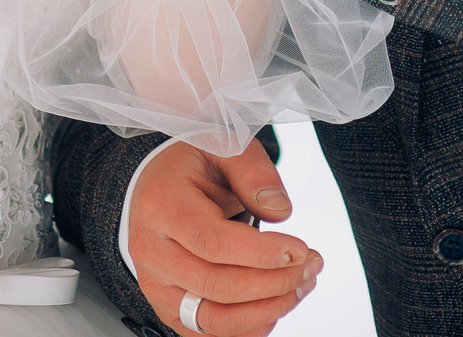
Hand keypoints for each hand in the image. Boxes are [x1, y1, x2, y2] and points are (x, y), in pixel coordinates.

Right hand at [127, 139, 319, 336]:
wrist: (157, 182)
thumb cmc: (191, 163)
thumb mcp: (224, 144)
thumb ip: (254, 172)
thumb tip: (280, 211)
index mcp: (162, 205)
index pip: (213, 242)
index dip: (261, 254)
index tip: (301, 250)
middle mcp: (151, 251)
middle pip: (216, 285)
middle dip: (275, 282)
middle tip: (311, 265)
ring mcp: (156, 284)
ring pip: (212, 318)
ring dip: (266, 310)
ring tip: (301, 286)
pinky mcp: (168, 306)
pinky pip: (206, 333)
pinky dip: (245, 328)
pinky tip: (274, 307)